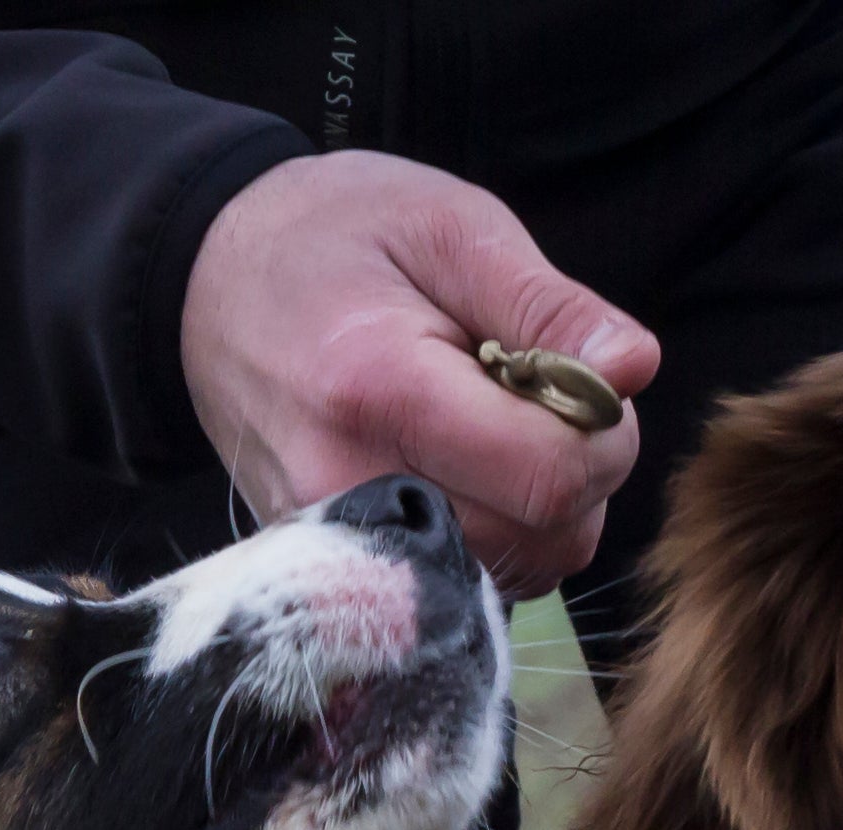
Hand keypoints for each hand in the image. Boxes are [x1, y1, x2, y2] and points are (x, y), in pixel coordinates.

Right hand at [179, 151, 658, 589]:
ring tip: (491, 423)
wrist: (208, 286)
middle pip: (546, 537)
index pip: (550, 476)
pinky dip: (502, 535)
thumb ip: (546, 304)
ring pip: (521, 572)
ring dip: (545, 508)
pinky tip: (465, 469)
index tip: (583, 380)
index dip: (604, 432)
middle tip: (532, 391)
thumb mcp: (449, 227)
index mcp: (380, 391)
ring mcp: (338, 549)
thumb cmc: (335, 240)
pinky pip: (472, 588)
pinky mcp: (343, 578)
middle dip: (578, 470)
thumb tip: (635, 369)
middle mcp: (350, 492)